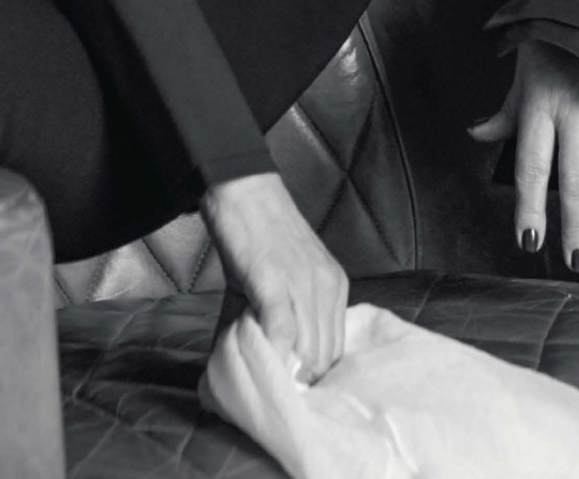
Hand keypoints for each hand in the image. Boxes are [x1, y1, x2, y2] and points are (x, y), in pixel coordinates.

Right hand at [200, 171, 348, 382]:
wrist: (242, 189)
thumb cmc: (257, 235)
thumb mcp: (274, 279)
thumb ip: (271, 319)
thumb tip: (253, 361)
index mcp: (334, 286)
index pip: (336, 348)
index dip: (315, 373)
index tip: (292, 387)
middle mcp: (328, 286)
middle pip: (326, 356)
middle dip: (301, 380)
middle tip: (273, 388)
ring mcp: (305, 284)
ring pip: (309, 351)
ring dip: (287, 372)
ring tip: (263, 378)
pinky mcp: (276, 283)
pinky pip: (284, 333)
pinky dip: (273, 354)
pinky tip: (259, 360)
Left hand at [466, 41, 578, 272]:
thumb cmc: (551, 45)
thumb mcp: (521, 74)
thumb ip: (505, 113)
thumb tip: (476, 134)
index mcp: (541, 106)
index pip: (533, 167)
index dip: (530, 207)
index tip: (529, 241)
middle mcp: (575, 114)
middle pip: (574, 179)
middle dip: (576, 224)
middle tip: (577, 262)